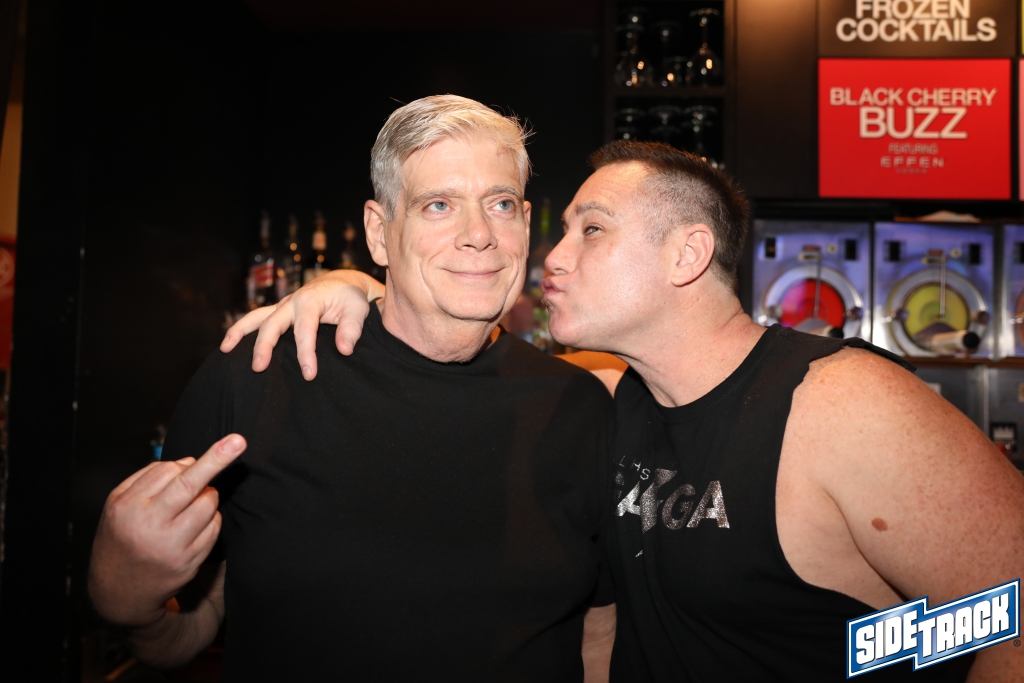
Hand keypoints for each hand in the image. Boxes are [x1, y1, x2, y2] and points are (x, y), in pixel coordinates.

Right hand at [88, 434, 245, 627]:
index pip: (166, 470)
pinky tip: (193, 527)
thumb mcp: (118, 504)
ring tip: (189, 507)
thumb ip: (147, 477)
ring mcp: (171, 545)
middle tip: (238, 441)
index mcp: (128, 506)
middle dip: (217, 458)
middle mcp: (149, 524)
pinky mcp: (190, 561)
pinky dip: (210, 520)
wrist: (118, 590)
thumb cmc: (122, 537)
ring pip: (208, 503)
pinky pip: (214, 527)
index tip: (212, 449)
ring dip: (208, 497)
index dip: (185, 464)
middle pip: (190, 483)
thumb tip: (189, 461)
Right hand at [220, 270, 382, 380]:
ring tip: (225, 350)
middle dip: (264, 346)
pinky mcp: (279, 312)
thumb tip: (344, 350)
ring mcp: (282, 307)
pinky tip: (230, 345)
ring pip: (256, 318)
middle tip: (258, 368)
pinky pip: (257, 319)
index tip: (309, 375)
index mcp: (310, 300)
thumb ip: (352, 329)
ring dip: (239, 332)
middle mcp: (291, 302)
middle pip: (272, 324)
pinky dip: (242, 330)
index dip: (306, 354)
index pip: (305, 330)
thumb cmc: (350, 297)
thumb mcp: (358, 309)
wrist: (342, 283)